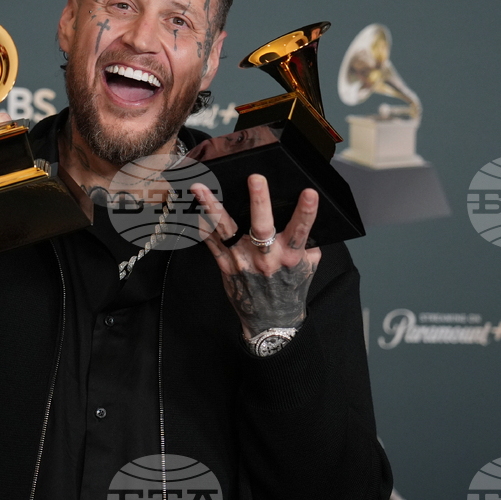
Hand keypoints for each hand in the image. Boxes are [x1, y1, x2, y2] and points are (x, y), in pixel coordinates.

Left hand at [191, 174, 320, 339]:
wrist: (271, 320)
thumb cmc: (290, 289)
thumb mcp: (307, 266)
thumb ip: (307, 242)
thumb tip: (306, 215)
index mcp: (290, 256)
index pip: (300, 230)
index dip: (306, 211)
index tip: (309, 192)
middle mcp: (266, 258)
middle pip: (262, 227)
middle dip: (259, 201)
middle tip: (256, 179)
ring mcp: (243, 261)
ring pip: (227, 231)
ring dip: (212, 207)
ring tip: (200, 188)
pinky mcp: (226, 266)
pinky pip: (211, 243)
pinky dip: (201, 226)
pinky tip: (191, 209)